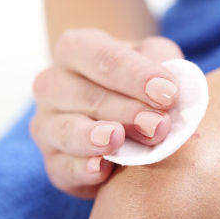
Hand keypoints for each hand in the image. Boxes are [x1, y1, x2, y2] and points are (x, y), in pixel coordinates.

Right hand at [31, 29, 181, 197]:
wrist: (121, 112)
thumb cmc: (139, 81)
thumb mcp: (155, 60)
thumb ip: (165, 65)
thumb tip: (172, 89)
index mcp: (76, 49)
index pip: (103, 58)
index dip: (136, 76)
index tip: (168, 94)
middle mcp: (52, 84)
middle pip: (89, 97)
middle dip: (127, 112)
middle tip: (160, 126)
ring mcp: (47, 125)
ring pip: (67, 131)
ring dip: (96, 138)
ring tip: (118, 139)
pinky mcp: (53, 162)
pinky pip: (63, 167)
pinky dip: (81, 169)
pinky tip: (101, 169)